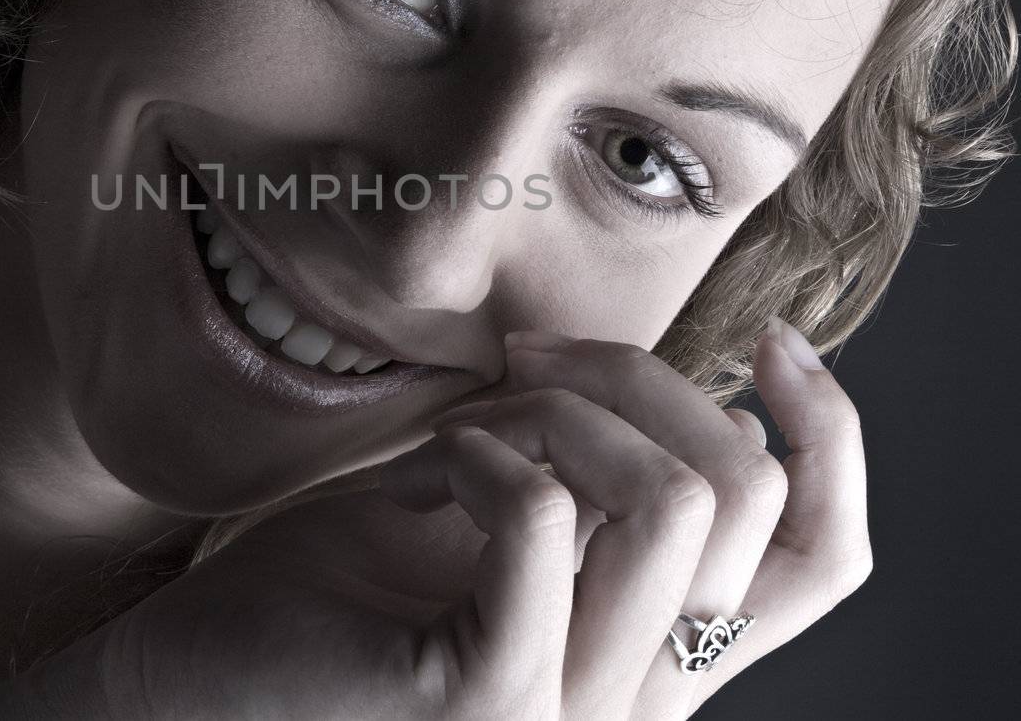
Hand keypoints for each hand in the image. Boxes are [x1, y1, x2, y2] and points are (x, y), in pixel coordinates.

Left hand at [0, 318, 869, 718]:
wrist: (188, 686)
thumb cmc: (324, 593)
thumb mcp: (483, 509)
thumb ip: (585, 469)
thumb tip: (662, 375)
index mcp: (650, 652)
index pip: (819, 559)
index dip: (832, 437)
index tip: (771, 337)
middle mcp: (636, 701)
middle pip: (750, 499)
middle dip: (648, 378)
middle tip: (534, 356)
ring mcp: (569, 713)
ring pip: (671, 506)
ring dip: (571, 408)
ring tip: (476, 413)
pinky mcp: (485, 700)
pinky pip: (538, 519)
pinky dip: (486, 448)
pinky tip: (430, 461)